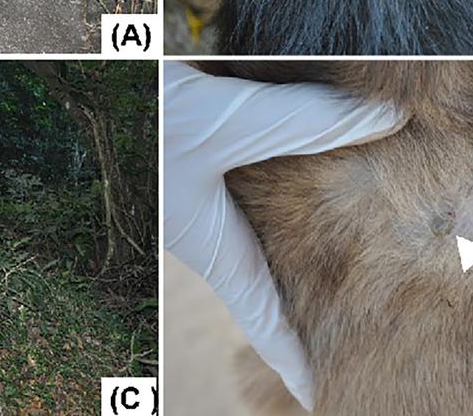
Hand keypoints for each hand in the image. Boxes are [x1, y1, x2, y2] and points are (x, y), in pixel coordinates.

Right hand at [163, 62, 403, 410]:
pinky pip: (231, 200)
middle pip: (255, 280)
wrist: (87, 87)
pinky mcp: (179, 165)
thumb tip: (385, 121)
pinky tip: (281, 178)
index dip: (290, 356)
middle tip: (343, 324)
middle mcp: (196, 227)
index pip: (261, 314)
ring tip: (325, 256)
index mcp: (208, 240)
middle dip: (293, 306)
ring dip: (281, 251)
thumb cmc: (142, 117)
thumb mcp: (226, 120)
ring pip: (244, 236)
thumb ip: (302, 122)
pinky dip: (266, 204)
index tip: (314, 394)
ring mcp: (184, 199)